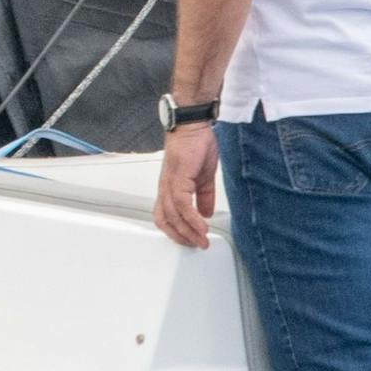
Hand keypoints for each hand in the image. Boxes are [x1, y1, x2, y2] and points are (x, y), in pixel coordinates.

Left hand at [154, 124, 219, 248]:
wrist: (193, 125)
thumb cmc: (195, 144)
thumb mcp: (203, 176)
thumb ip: (204, 196)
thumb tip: (206, 213)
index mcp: (170, 188)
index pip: (165, 217)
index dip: (176, 231)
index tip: (191, 240)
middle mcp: (166, 188)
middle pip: (165, 221)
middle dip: (181, 237)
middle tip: (196, 245)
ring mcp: (170, 184)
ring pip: (173, 216)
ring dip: (188, 232)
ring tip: (202, 240)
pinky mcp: (178, 179)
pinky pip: (182, 205)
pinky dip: (192, 219)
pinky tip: (202, 226)